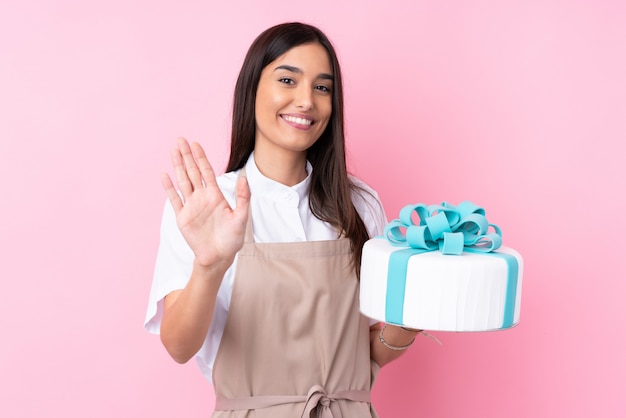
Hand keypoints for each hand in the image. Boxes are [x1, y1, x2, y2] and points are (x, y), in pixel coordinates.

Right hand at [161, 138, 249, 267]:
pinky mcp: (183, 217)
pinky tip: (165, 175)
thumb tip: (243, 178)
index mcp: (215, 195)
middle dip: (187, 156)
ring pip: (182, 181)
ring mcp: (191, 206)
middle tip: (180, 140)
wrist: (219, 257)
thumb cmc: (232, 239)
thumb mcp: (242, 217)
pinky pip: (175, 200)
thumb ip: (244, 197)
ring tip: (173, 151)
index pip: (206, 171)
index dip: (201, 157)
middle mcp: (202, 197)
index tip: (195, 144)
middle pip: (192, 172)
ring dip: (177, 166)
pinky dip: (169, 188)